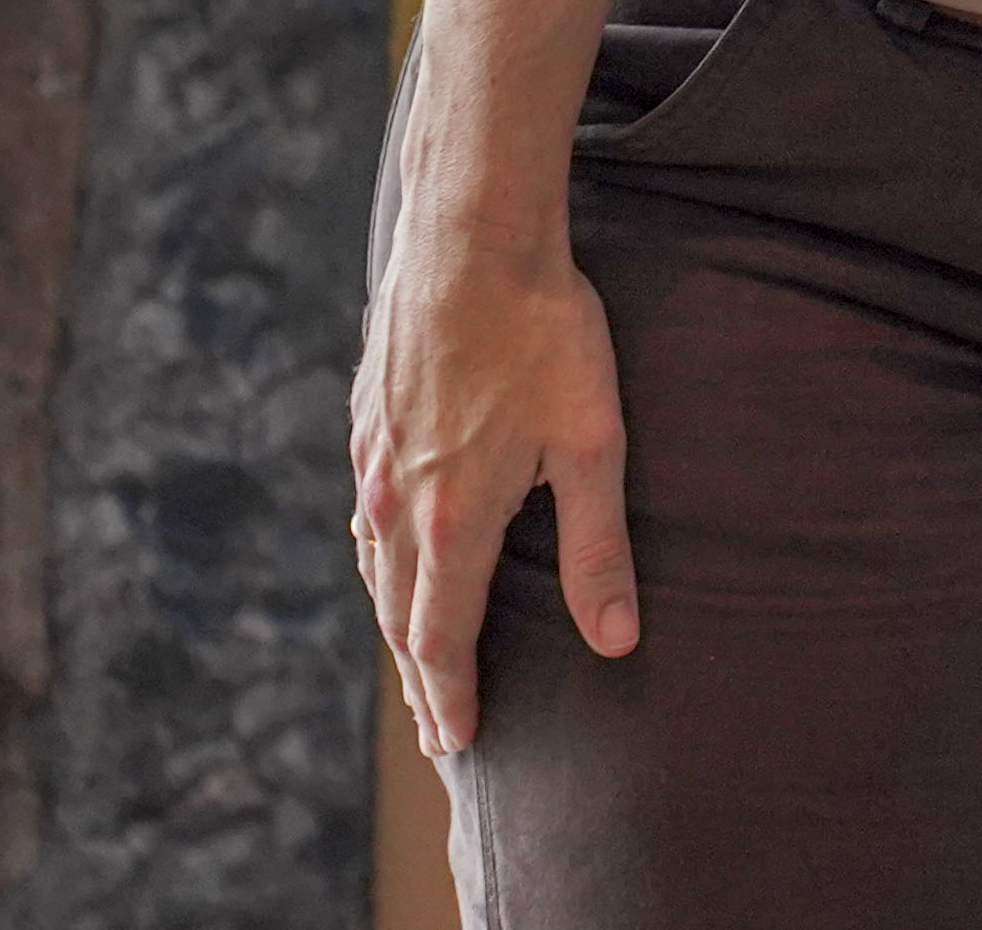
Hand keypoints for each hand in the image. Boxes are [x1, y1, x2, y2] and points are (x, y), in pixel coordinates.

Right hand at [348, 237, 637, 755]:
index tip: (457, 744)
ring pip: (375, 565)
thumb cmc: (543, 332)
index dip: (450, 697)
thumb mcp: (593, 442)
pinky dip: (378, 556)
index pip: (443, 638)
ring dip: (397, 620)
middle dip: (422, 677)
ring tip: (416, 657)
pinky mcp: (367, 417)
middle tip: (436, 729)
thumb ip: (598, 547)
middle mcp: (396, 502)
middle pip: (400, 615)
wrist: (471, 236)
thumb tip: (616, 641)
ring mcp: (373, 459)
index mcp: (453, 520)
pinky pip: (365, 511)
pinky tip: (389, 553)